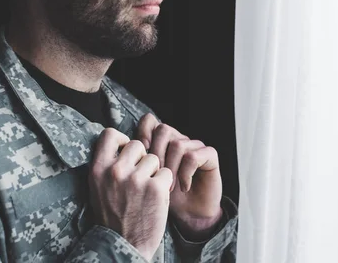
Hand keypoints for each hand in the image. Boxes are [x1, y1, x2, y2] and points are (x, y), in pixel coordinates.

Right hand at [89, 128, 173, 260]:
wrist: (125, 245)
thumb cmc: (113, 216)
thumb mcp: (98, 188)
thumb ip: (107, 165)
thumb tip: (120, 142)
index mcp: (98, 170)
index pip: (109, 134)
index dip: (121, 140)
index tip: (125, 151)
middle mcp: (115, 171)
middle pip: (137, 145)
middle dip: (142, 158)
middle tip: (140, 177)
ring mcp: (136, 179)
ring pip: (154, 158)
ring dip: (154, 172)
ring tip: (146, 191)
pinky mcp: (156, 188)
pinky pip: (167, 172)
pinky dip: (165, 184)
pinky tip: (157, 197)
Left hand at [137, 114, 222, 239]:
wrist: (191, 215)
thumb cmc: (167, 198)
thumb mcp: (147, 180)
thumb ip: (138, 162)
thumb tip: (127, 148)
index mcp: (163, 141)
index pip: (150, 121)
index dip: (143, 133)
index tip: (140, 156)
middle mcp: (179, 139)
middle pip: (163, 130)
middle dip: (156, 155)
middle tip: (155, 178)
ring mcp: (195, 145)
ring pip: (177, 144)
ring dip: (171, 169)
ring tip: (170, 187)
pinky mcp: (210, 155)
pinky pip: (192, 156)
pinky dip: (185, 174)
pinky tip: (184, 187)